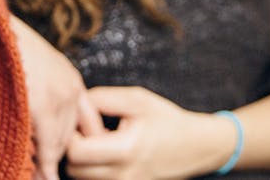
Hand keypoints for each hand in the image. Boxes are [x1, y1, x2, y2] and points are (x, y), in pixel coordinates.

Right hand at [10, 16, 103, 179]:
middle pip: (73, 138)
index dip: (79, 145)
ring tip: (39, 177)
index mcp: (71, 80)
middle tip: (46, 175)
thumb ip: (42, 95)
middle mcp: (72, 89)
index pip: (89, 124)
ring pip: (60, 145)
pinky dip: (43, 166)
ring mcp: (60, 96)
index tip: (70, 162)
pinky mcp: (42, 104)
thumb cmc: (2, 49)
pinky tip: (41, 176)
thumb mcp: (33, 70)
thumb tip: (36, 130)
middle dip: (59, 158)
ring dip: (49, 163)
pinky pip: (47, 147)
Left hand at [65, 86, 233, 179]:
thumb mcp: (137, 99)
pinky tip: (104, 154)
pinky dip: (92, 170)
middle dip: (73, 147)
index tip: (83, 120)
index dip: (72, 132)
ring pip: (81, 179)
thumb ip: (102, 99)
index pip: (76, 151)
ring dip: (82, 161)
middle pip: (73, 169)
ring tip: (97, 142)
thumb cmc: (167, 120)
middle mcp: (124, 174)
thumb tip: (75, 104)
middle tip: (87, 130)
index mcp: (127, 149)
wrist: (197, 146)